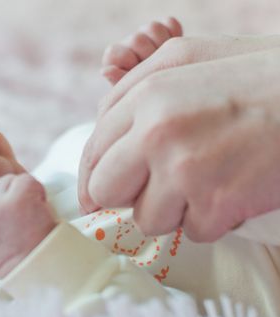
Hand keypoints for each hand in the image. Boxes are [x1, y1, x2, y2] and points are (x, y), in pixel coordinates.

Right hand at [0, 174, 56, 276]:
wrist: (37, 269)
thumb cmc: (16, 258)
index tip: (8, 227)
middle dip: (9, 199)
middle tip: (21, 223)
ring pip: (10, 181)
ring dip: (23, 195)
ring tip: (29, 219)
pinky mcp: (17, 198)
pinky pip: (27, 180)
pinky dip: (38, 192)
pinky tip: (38, 211)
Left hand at [78, 48, 279, 241]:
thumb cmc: (251, 78)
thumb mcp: (184, 59)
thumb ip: (131, 88)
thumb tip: (100, 134)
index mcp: (145, 96)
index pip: (93, 151)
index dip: (91, 178)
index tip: (94, 197)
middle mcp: (156, 133)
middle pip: (105, 191)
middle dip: (126, 196)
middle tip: (152, 189)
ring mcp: (185, 170)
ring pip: (147, 219)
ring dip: (174, 208)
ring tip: (206, 178)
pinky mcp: (216, 203)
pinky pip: (193, 231)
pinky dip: (211, 218)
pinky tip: (230, 188)